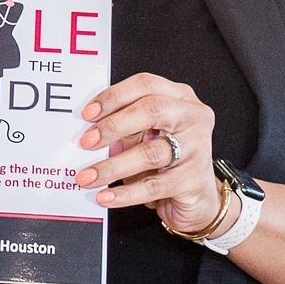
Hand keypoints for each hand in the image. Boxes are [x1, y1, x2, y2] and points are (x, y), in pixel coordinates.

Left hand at [73, 73, 221, 233]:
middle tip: (86, 142)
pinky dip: (125, 193)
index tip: (88, 114)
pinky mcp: (194, 179)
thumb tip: (89, 133)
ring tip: (88, 177)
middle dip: (113, 126)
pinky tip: (105, 197)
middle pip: (151, 110)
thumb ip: (123, 129)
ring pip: (149, 153)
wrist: (197, 198)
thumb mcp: (145, 136)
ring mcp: (197, 147)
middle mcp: (192, 117)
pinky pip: (153, 186)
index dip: (114, 97)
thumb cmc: (168, 161)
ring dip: (111, 166)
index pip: (145, 85)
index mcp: (179, 98)